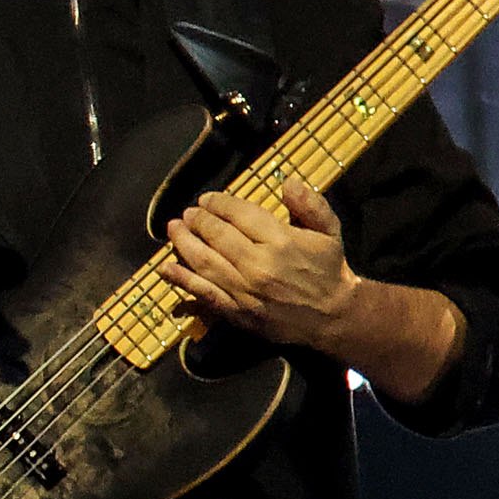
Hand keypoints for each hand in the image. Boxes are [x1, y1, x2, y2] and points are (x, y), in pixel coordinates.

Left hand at [162, 180, 360, 350]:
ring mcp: (245, 290)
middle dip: (198, 220)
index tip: (207, 199)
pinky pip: (203, 293)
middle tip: (188, 213)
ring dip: (183, 243)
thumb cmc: (328, 269)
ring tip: (173, 229)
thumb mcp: (329, 230)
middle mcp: (259, 264)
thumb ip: (310, 204)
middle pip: (217, 235)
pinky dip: (181, 280)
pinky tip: (165, 268)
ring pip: (205, 261)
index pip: (239, 214)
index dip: (218, 203)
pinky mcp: (237, 311)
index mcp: (281, 240)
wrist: (332, 316)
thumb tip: (287, 181)